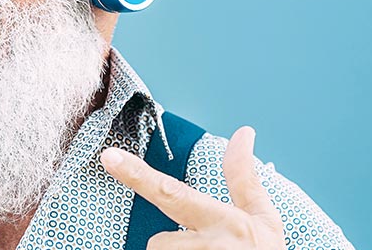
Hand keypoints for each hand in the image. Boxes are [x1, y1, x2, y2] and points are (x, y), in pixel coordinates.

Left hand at [101, 126, 285, 248]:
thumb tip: (243, 133)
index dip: (138, 175)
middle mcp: (206, 248)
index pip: (172, 193)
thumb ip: (243, 178)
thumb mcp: (262, 219)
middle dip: (174, 245)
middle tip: (207, 249)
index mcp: (223, 223)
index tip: (109, 157)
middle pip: (158, 241)